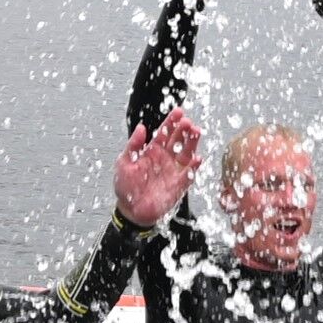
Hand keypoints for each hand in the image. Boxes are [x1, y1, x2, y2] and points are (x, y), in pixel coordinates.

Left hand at [114, 110, 203, 226]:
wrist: (130, 210)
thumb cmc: (126, 186)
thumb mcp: (124, 162)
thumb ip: (133, 145)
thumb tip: (141, 127)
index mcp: (153, 151)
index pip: (165, 132)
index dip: (171, 122)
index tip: (179, 111)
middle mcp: (165, 158)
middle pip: (178, 140)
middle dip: (184, 130)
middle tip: (188, 121)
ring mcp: (173, 171)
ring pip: (186, 153)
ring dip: (192, 143)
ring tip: (196, 131)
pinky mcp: (178, 185)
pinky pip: (188, 175)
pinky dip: (193, 167)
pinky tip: (197, 158)